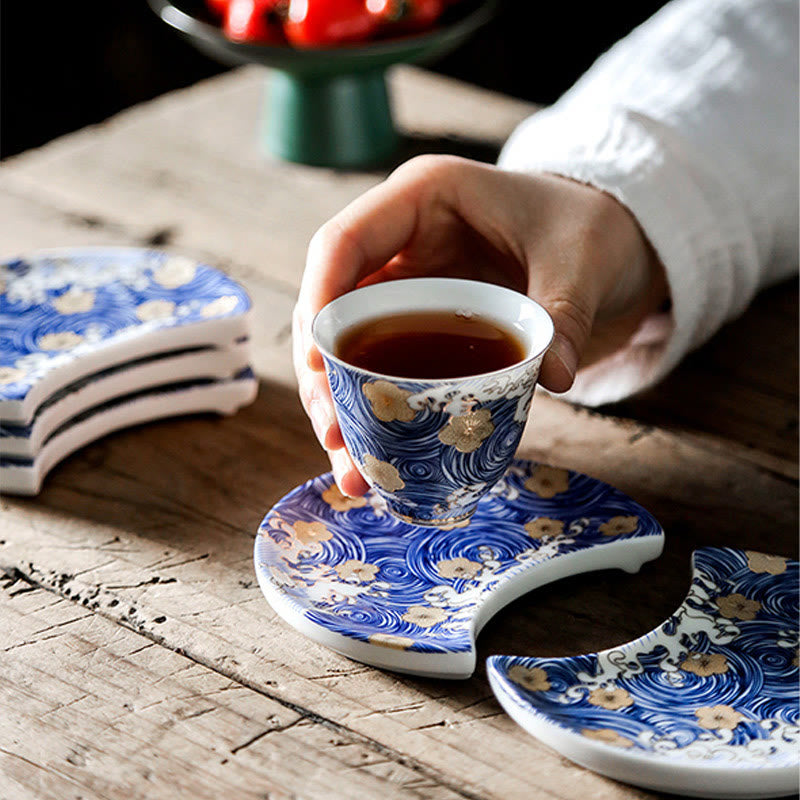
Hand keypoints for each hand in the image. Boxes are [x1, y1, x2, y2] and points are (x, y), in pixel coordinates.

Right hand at [293, 155, 665, 494]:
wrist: (611, 248)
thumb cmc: (589, 229)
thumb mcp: (583, 261)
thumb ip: (566, 313)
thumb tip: (553, 378)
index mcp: (423, 199)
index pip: (344, 242)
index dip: (319, 300)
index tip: (318, 366)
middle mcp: (401, 245)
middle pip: (335, 309)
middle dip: (326, 378)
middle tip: (336, 436)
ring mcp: (408, 290)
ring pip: (351, 350)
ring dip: (347, 410)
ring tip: (355, 474)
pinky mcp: (423, 329)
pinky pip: (387, 371)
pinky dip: (380, 415)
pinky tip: (381, 462)